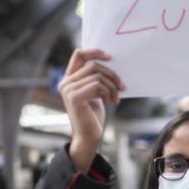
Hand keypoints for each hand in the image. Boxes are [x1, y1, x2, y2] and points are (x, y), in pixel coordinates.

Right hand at [58, 49, 124, 171]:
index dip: (94, 52)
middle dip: (112, 74)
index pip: (79, 55)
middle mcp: (65, 82)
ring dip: (112, 86)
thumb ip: (96, 79)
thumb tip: (111, 64)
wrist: (88, 136)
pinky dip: (109, 92)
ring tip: (116, 98)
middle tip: (122, 86)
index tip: (110, 57)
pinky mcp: (75, 97)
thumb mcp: (95, 93)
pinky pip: (98, 85)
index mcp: (69, 79)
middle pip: (93, 65)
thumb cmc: (93, 116)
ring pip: (97, 75)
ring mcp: (68, 89)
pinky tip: (111, 102)